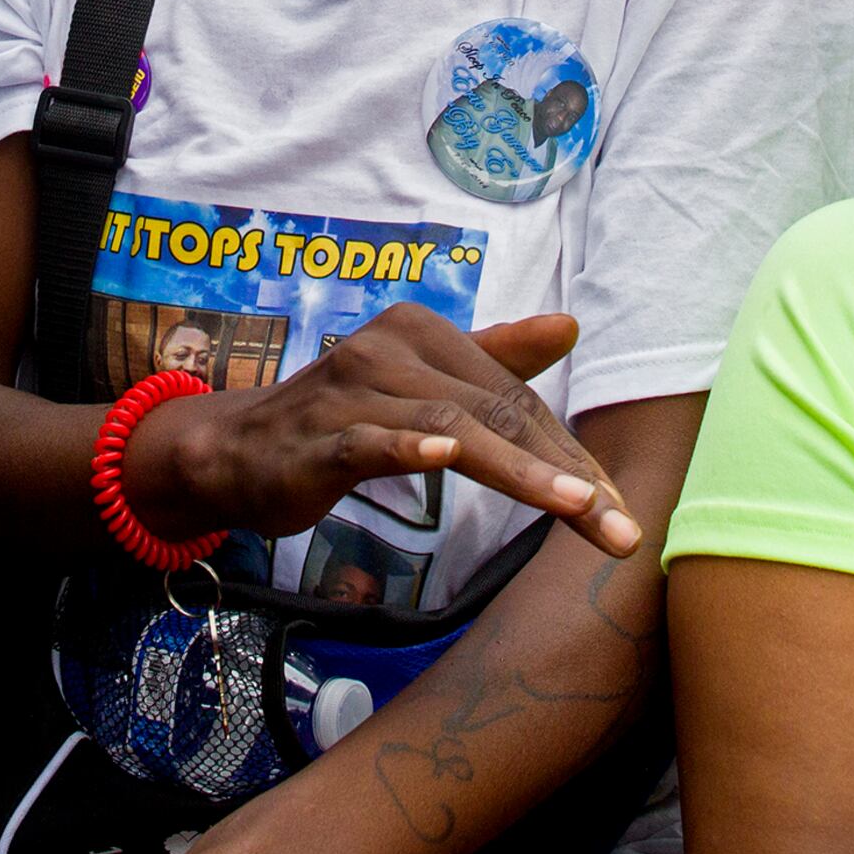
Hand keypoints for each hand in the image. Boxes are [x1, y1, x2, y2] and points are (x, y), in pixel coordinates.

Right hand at [119, 306, 644, 556]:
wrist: (233, 450)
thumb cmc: (341, 418)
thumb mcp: (421, 384)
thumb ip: (495, 356)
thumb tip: (569, 324)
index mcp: (423, 332)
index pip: (514, 396)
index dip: (570, 454)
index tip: (618, 510)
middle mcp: (390, 348)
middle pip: (498, 412)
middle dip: (565, 474)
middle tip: (619, 528)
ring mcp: (353, 391)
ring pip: (452, 428)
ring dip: (520, 471)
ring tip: (576, 509)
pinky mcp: (319, 437)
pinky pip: (371, 442)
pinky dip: (410, 448)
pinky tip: (445, 457)